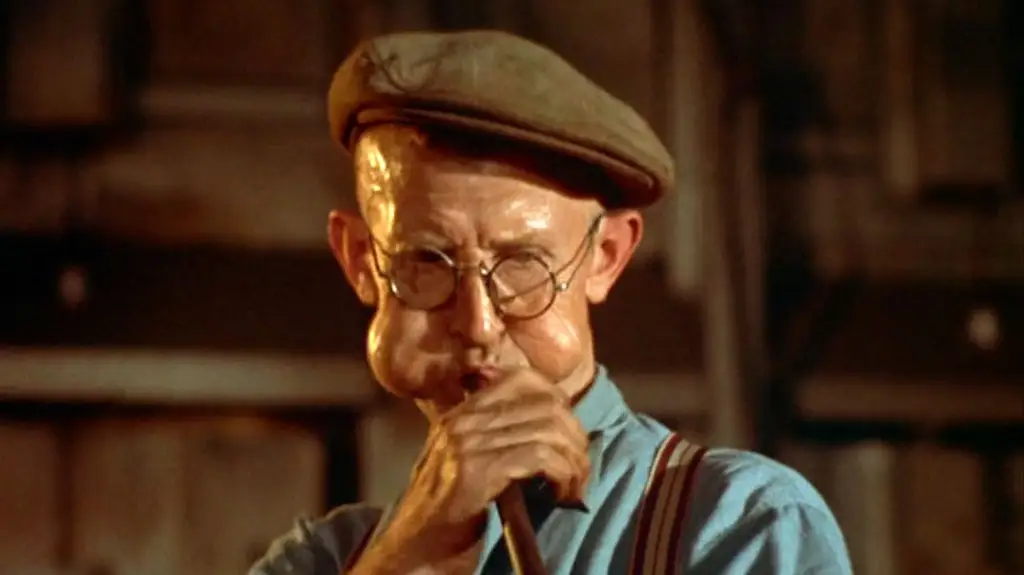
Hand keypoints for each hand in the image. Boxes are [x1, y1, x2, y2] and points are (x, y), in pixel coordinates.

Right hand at [352, 369, 590, 573]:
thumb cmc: (448, 517)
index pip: (522, 379)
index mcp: (462, 414)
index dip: (558, 401)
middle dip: (575, 436)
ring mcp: (466, 444)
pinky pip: (540, 457)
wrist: (414, 553)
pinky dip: (563, 475)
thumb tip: (553, 425)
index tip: (570, 435)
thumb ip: (497, 439)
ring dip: (574, 461)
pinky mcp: (476, 471)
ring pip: (548, 429)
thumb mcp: (468, 465)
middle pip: (545, 404)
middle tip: (580, 468)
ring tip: (574, 487)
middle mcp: (462, 421)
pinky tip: (563, 494)